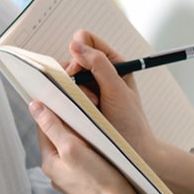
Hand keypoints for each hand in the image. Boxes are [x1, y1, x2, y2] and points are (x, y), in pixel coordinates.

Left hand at [31, 101, 146, 193]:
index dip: (54, 111)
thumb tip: (35, 107)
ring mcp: (73, 178)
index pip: (45, 128)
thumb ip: (54, 127)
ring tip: (98, 131)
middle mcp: (58, 172)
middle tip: (87, 114)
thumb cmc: (99, 180)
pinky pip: (85, 160)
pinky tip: (104, 150)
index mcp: (50, 162)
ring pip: (74, 149)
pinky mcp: (88, 182)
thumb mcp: (73, 147)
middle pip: (60, 138)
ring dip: (83, 138)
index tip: (66, 98)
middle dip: (71, 125)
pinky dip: (92, 151)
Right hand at [64, 30, 160, 160]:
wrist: (130, 152)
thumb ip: (99, 65)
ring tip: (90, 107)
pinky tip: (80, 113)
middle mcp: (100, 73)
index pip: (87, 41)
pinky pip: (63, 94)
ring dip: (73, 91)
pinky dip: (68, 101)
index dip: (79, 50)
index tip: (78, 67)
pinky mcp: (78, 102)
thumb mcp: (117, 90)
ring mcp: (88, 88)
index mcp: (114, 64)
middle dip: (75, 75)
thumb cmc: (129, 122)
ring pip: (66, 77)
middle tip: (89, 96)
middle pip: (72, 59)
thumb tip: (77, 42)